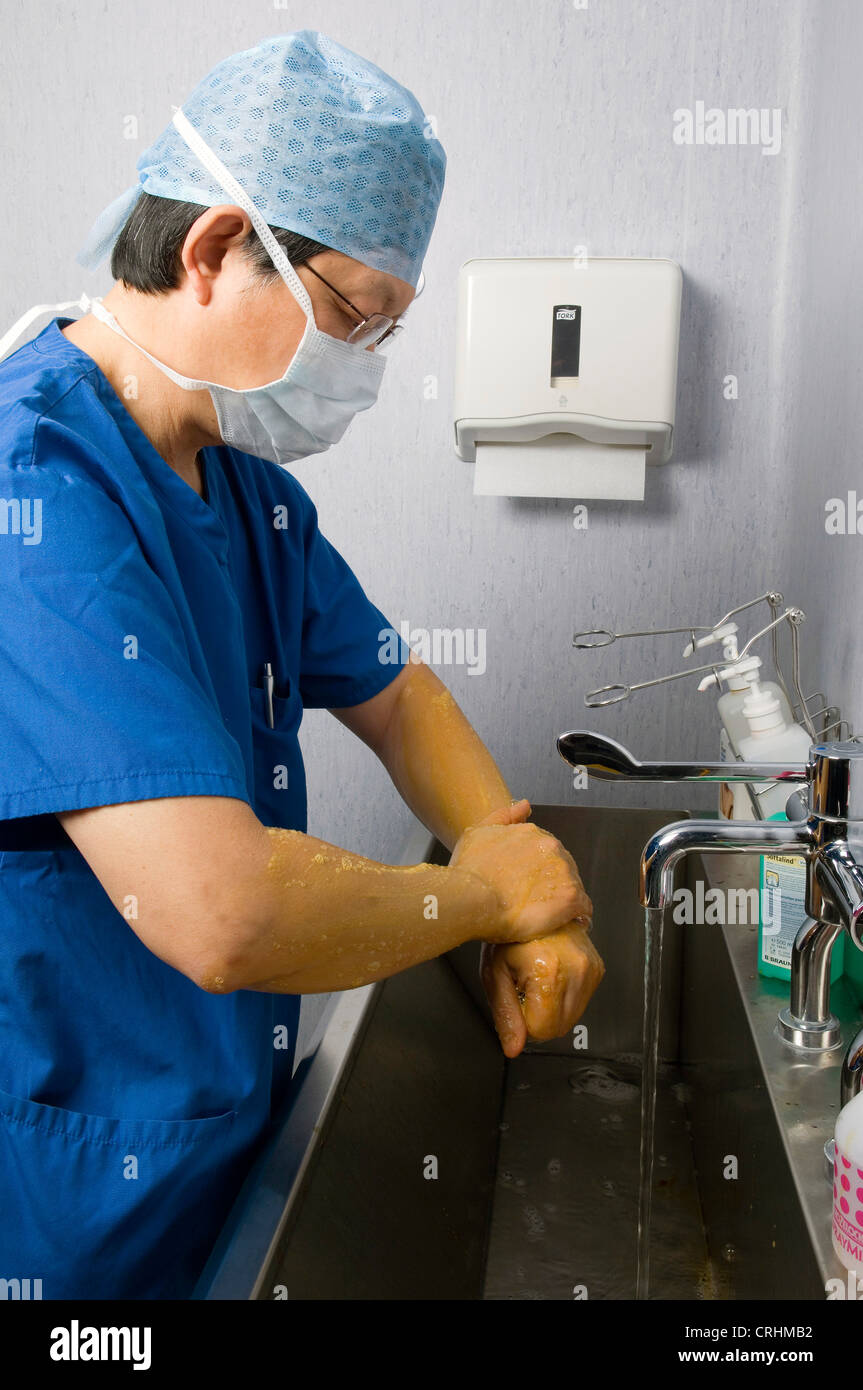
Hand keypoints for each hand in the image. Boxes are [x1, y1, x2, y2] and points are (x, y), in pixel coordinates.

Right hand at [449, 798, 592, 944]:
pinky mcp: (570, 897)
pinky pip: (584, 908)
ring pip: (573, 886)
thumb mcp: (478, 833)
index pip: (546, 850)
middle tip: (531, 901)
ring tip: (543, 915)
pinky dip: (576, 916)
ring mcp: (563, 872)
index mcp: (533, 834)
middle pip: (562, 866)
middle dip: (550, 882)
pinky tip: (563, 922)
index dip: (536, 869)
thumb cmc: (469, 873)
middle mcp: (552, 847)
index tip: (526, 883)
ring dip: (562, 899)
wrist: (469, 900)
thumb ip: (503, 817)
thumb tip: (525, 805)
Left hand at [480, 920, 604, 1057]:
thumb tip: (513, 1047)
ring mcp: (590, 967)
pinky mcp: (597, 968)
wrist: (530, 906)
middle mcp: (576, 968)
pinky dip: (565, 997)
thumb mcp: (495, 974)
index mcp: (549, 970)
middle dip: (539, 1017)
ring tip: (538, 979)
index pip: (542, 1029)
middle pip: (559, 1028)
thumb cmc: (510, 935)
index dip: (523, 1022)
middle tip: (525, 988)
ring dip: (553, 1008)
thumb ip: (505, 1015)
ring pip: (572, 1019)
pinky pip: (582, 1003)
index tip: (516, 999)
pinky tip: (552, 976)